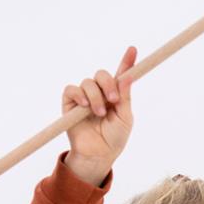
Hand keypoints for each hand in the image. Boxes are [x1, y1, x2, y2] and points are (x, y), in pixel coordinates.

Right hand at [62, 46, 137, 172]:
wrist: (98, 154)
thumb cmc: (114, 138)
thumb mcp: (125, 118)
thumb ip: (125, 97)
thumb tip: (128, 77)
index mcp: (116, 95)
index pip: (121, 75)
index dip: (127, 61)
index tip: (133, 49)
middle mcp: (100, 93)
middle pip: (102, 74)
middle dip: (108, 84)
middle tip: (113, 100)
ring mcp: (84, 97)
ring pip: (88, 82)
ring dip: (95, 97)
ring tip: (98, 113)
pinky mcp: (70, 103)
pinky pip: (71, 89)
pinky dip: (78, 94)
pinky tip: (84, 106)